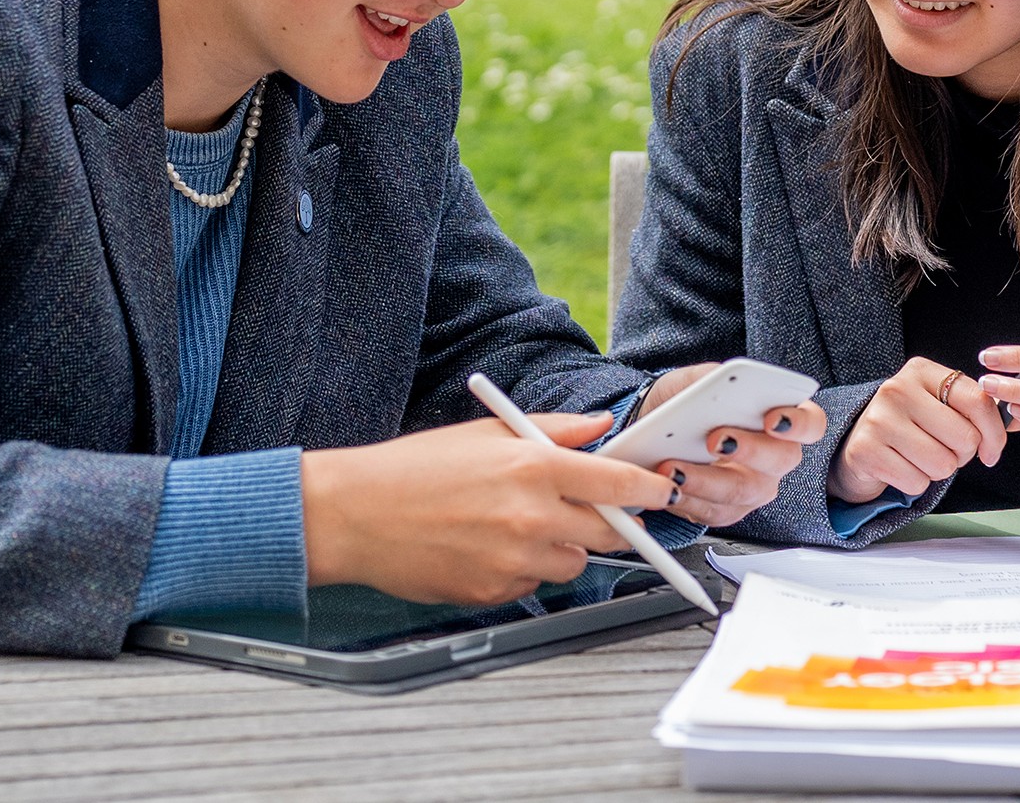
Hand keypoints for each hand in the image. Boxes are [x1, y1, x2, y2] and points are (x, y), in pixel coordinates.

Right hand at [301, 414, 676, 605]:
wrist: (357, 514)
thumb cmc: (417, 468)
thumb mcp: (489, 433)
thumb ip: (554, 429)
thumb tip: (600, 427)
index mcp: (533, 466)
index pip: (615, 484)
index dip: (647, 490)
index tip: (662, 491)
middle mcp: (530, 514)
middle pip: (606, 532)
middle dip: (608, 522)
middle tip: (588, 509)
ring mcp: (514, 559)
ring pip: (573, 562)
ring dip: (562, 545)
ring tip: (518, 523)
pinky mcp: (495, 592)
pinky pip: (534, 585)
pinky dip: (527, 570)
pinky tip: (491, 547)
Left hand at [636, 363, 826, 526]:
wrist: (657, 427)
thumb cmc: (687, 400)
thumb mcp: (694, 379)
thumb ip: (710, 377)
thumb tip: (719, 382)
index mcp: (781, 418)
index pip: (811, 423)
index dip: (798, 423)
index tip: (772, 418)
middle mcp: (775, 456)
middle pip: (782, 459)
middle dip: (749, 449)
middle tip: (715, 439)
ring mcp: (754, 486)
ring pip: (743, 491)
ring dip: (706, 480)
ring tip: (673, 467)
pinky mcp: (728, 510)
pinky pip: (715, 512)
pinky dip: (689, 499)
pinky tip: (670, 486)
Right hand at [829, 356, 1006, 503]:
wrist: (856, 443)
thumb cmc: (908, 426)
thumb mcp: (937, 404)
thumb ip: (970, 408)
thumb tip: (1011, 424)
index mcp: (921, 371)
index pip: (977, 400)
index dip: (995, 433)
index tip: (991, 450)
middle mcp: (897, 389)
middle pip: (964, 437)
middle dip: (962, 455)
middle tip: (943, 450)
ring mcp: (879, 418)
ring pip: (943, 464)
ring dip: (937, 471)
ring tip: (918, 457)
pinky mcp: (866, 450)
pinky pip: (918, 482)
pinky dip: (915, 483)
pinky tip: (900, 467)